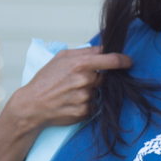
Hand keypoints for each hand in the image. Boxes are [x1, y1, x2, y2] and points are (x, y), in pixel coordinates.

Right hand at [6, 46, 132, 132]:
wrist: (32, 105)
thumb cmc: (45, 80)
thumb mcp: (61, 58)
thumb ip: (84, 52)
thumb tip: (102, 48)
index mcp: (80, 64)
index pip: (111, 60)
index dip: (123, 60)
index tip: (129, 61)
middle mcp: (85, 81)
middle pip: (103, 78)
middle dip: (95, 78)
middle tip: (77, 81)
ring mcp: (85, 97)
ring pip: (97, 92)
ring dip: (89, 92)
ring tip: (70, 93)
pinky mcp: (84, 112)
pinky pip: (93, 105)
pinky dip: (85, 104)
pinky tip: (71, 102)